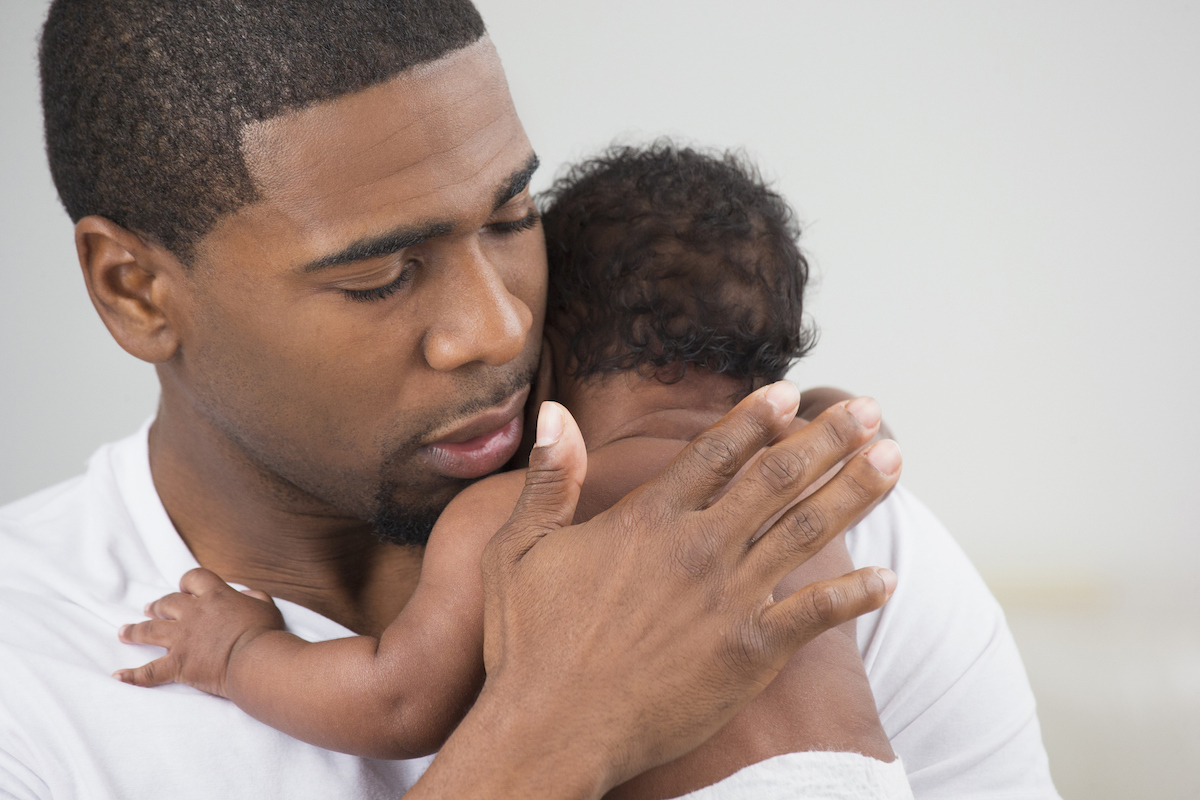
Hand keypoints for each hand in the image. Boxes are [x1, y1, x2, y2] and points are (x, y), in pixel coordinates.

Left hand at [113, 567, 284, 696]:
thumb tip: (245, 594)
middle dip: (158, 605)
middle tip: (151, 608)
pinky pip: (149, 672)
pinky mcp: (177, 664)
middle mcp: (193, 614)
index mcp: (215, 596)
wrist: (255, 660)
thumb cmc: (265, 633)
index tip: (185, 588)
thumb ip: (254, 596)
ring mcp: (182, 639)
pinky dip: (133, 675)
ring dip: (135, 631)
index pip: (194, 578)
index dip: (187, 583)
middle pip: (167, 603)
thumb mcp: (266, 606)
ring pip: (149, 630)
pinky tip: (119, 676)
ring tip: (124, 632)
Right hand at [415, 381, 900, 798]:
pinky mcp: (748, 654)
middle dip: (828, 439)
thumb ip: (548, 479)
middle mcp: (697, 549)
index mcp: (646, 519)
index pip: (715, 452)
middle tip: (869, 410)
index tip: (792, 393)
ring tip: (893, 459)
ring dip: (853, 491)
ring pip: (804, 531)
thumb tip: (555, 412)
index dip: (757, 417)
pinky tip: (887, 578)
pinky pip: (814, 615)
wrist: (550, 730)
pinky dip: (853, 594)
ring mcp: (728, 601)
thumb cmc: (527, 644)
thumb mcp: (519, 549)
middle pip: (776, 479)